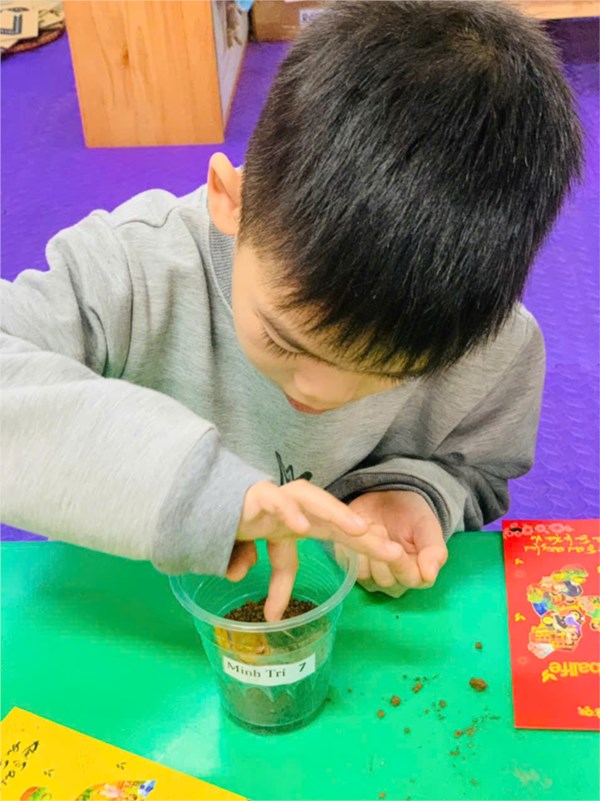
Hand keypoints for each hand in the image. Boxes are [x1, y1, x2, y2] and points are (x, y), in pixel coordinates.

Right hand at [227, 480, 403, 621]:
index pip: (335, 533)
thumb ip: (274, 580)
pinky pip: (272, 499)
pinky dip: (286, 510)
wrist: (197, 509)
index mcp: (299, 521)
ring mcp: (273, 499)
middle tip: (393, 551)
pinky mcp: (251, 496)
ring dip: (333, 511)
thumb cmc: (232, 529)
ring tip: (358, 529)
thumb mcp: (262, 561)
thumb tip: (272, 616)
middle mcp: (291, 507)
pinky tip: (300, 525)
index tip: (392, 559)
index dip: (361, 546)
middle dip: (361, 530)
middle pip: (332, 515)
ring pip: (309, 496)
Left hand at [346, 490, 447, 597]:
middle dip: (381, 554)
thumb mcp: (427, 526)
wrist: (387, 496)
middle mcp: (394, 581)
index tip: (397, 546)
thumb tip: (430, 575)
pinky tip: (357, 533)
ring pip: (365, 576)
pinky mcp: (351, 564)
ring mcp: (371, 576)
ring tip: (371, 527)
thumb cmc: (411, 513)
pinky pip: (347, 565)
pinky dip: (350, 548)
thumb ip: (434, 551)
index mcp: (417, 573)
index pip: (410, 579)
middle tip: (381, 529)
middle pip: (385, 581)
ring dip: (366, 549)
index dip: (401, 564)